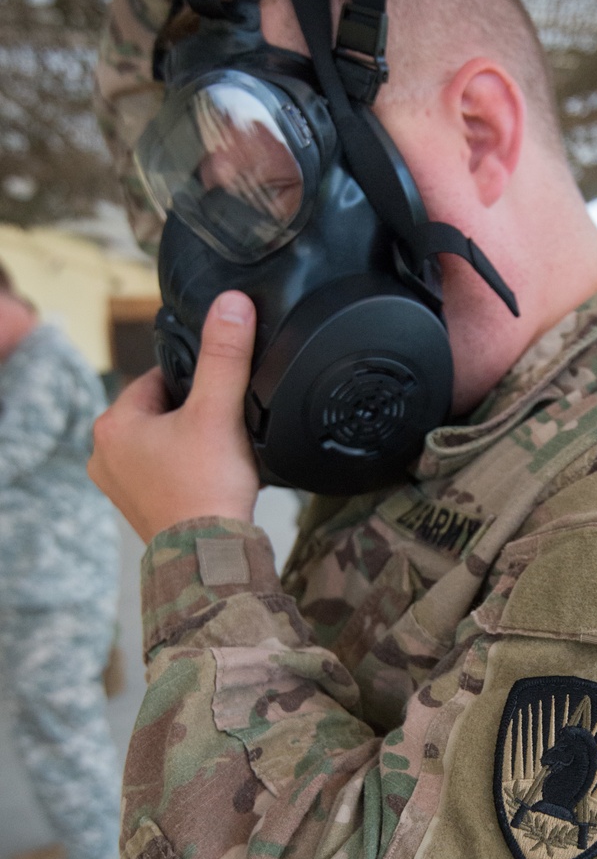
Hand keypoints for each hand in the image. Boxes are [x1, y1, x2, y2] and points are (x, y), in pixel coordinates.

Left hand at [89, 292, 259, 543]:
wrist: (211, 554)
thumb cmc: (207, 486)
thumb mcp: (219, 410)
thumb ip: (225, 355)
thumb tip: (231, 303)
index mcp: (113, 423)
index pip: (160, 378)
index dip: (198, 384)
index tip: (222, 399)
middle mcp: (104, 453)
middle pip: (160, 410)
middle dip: (193, 415)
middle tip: (223, 430)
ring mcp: (117, 484)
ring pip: (162, 440)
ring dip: (189, 442)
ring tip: (218, 456)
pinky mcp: (137, 506)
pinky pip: (162, 471)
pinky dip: (185, 469)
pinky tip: (208, 478)